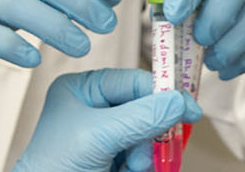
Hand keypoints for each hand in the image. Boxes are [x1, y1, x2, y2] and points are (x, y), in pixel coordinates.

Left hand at [13, 69, 202, 171]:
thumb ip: (140, 117)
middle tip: (151, 148)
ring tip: (132, 166)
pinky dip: (144, 166)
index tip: (189, 110)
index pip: (133, 80)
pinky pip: (146, 156)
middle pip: (147, 110)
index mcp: (82, 89)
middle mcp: (95, 108)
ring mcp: (107, 134)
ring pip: (150, 136)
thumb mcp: (99, 135)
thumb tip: (178, 101)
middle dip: (152, 132)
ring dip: (148, 154)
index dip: (163, 93)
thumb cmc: (55, 166)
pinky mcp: (115, 157)